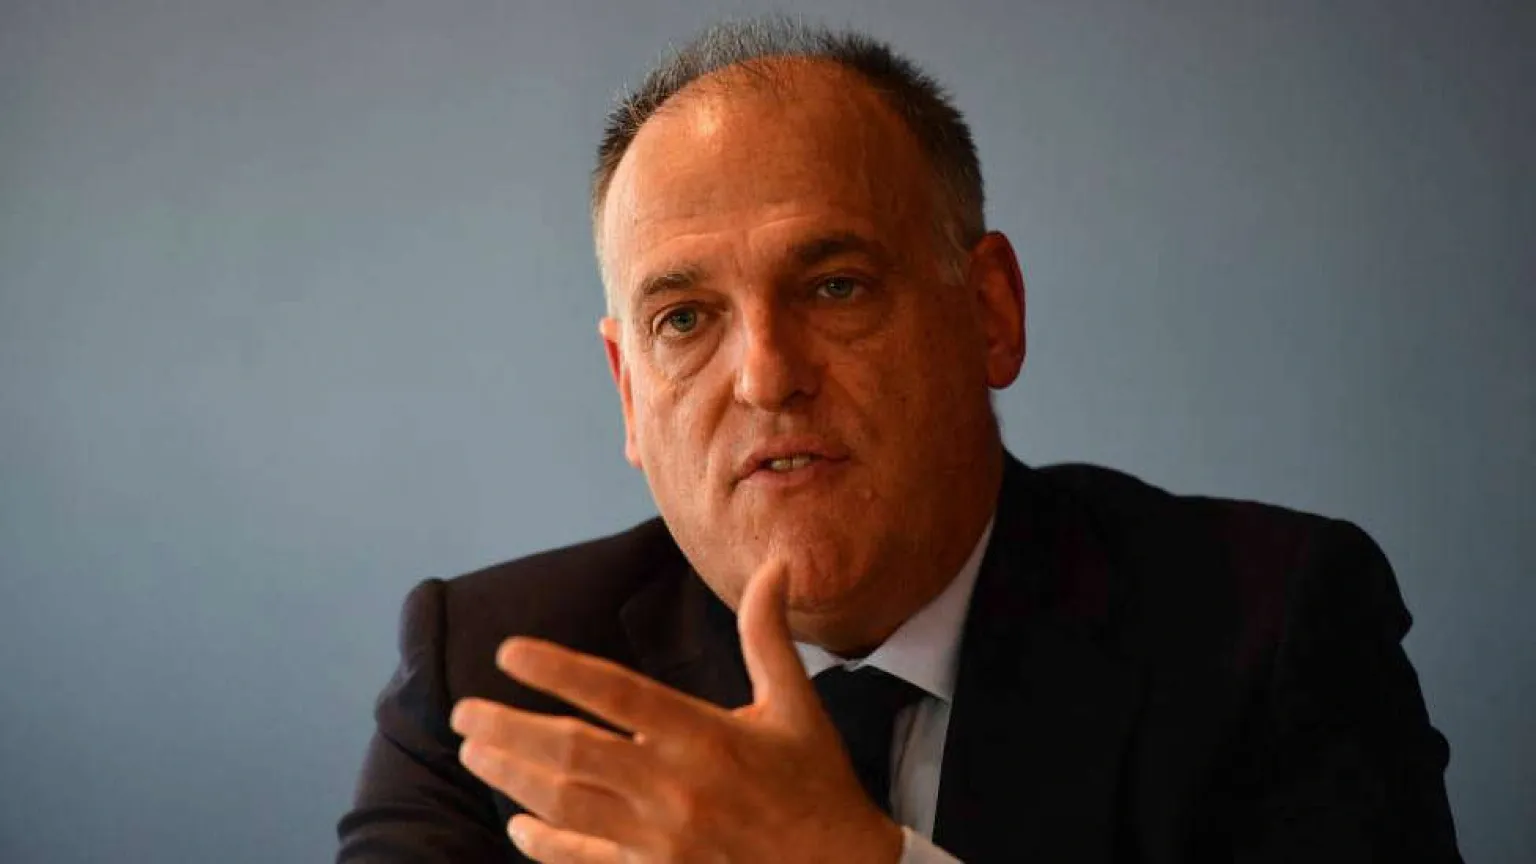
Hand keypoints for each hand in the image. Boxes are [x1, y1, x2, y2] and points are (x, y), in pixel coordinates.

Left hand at [450, 559, 904, 862]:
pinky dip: (546, 843)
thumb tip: (774, 564)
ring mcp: (662, 839)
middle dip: (508, 729)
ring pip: (566, 803)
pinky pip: (587, 858)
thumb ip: (768, 635)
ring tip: (473, 752)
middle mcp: (676, 787)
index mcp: (707, 736)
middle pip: (572, 752)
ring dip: (512, 776)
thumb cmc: (816, 784)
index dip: (558, 670)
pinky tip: (517, 825)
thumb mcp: (797, 705)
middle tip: (463, 712)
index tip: (509, 652)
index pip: (616, 693)